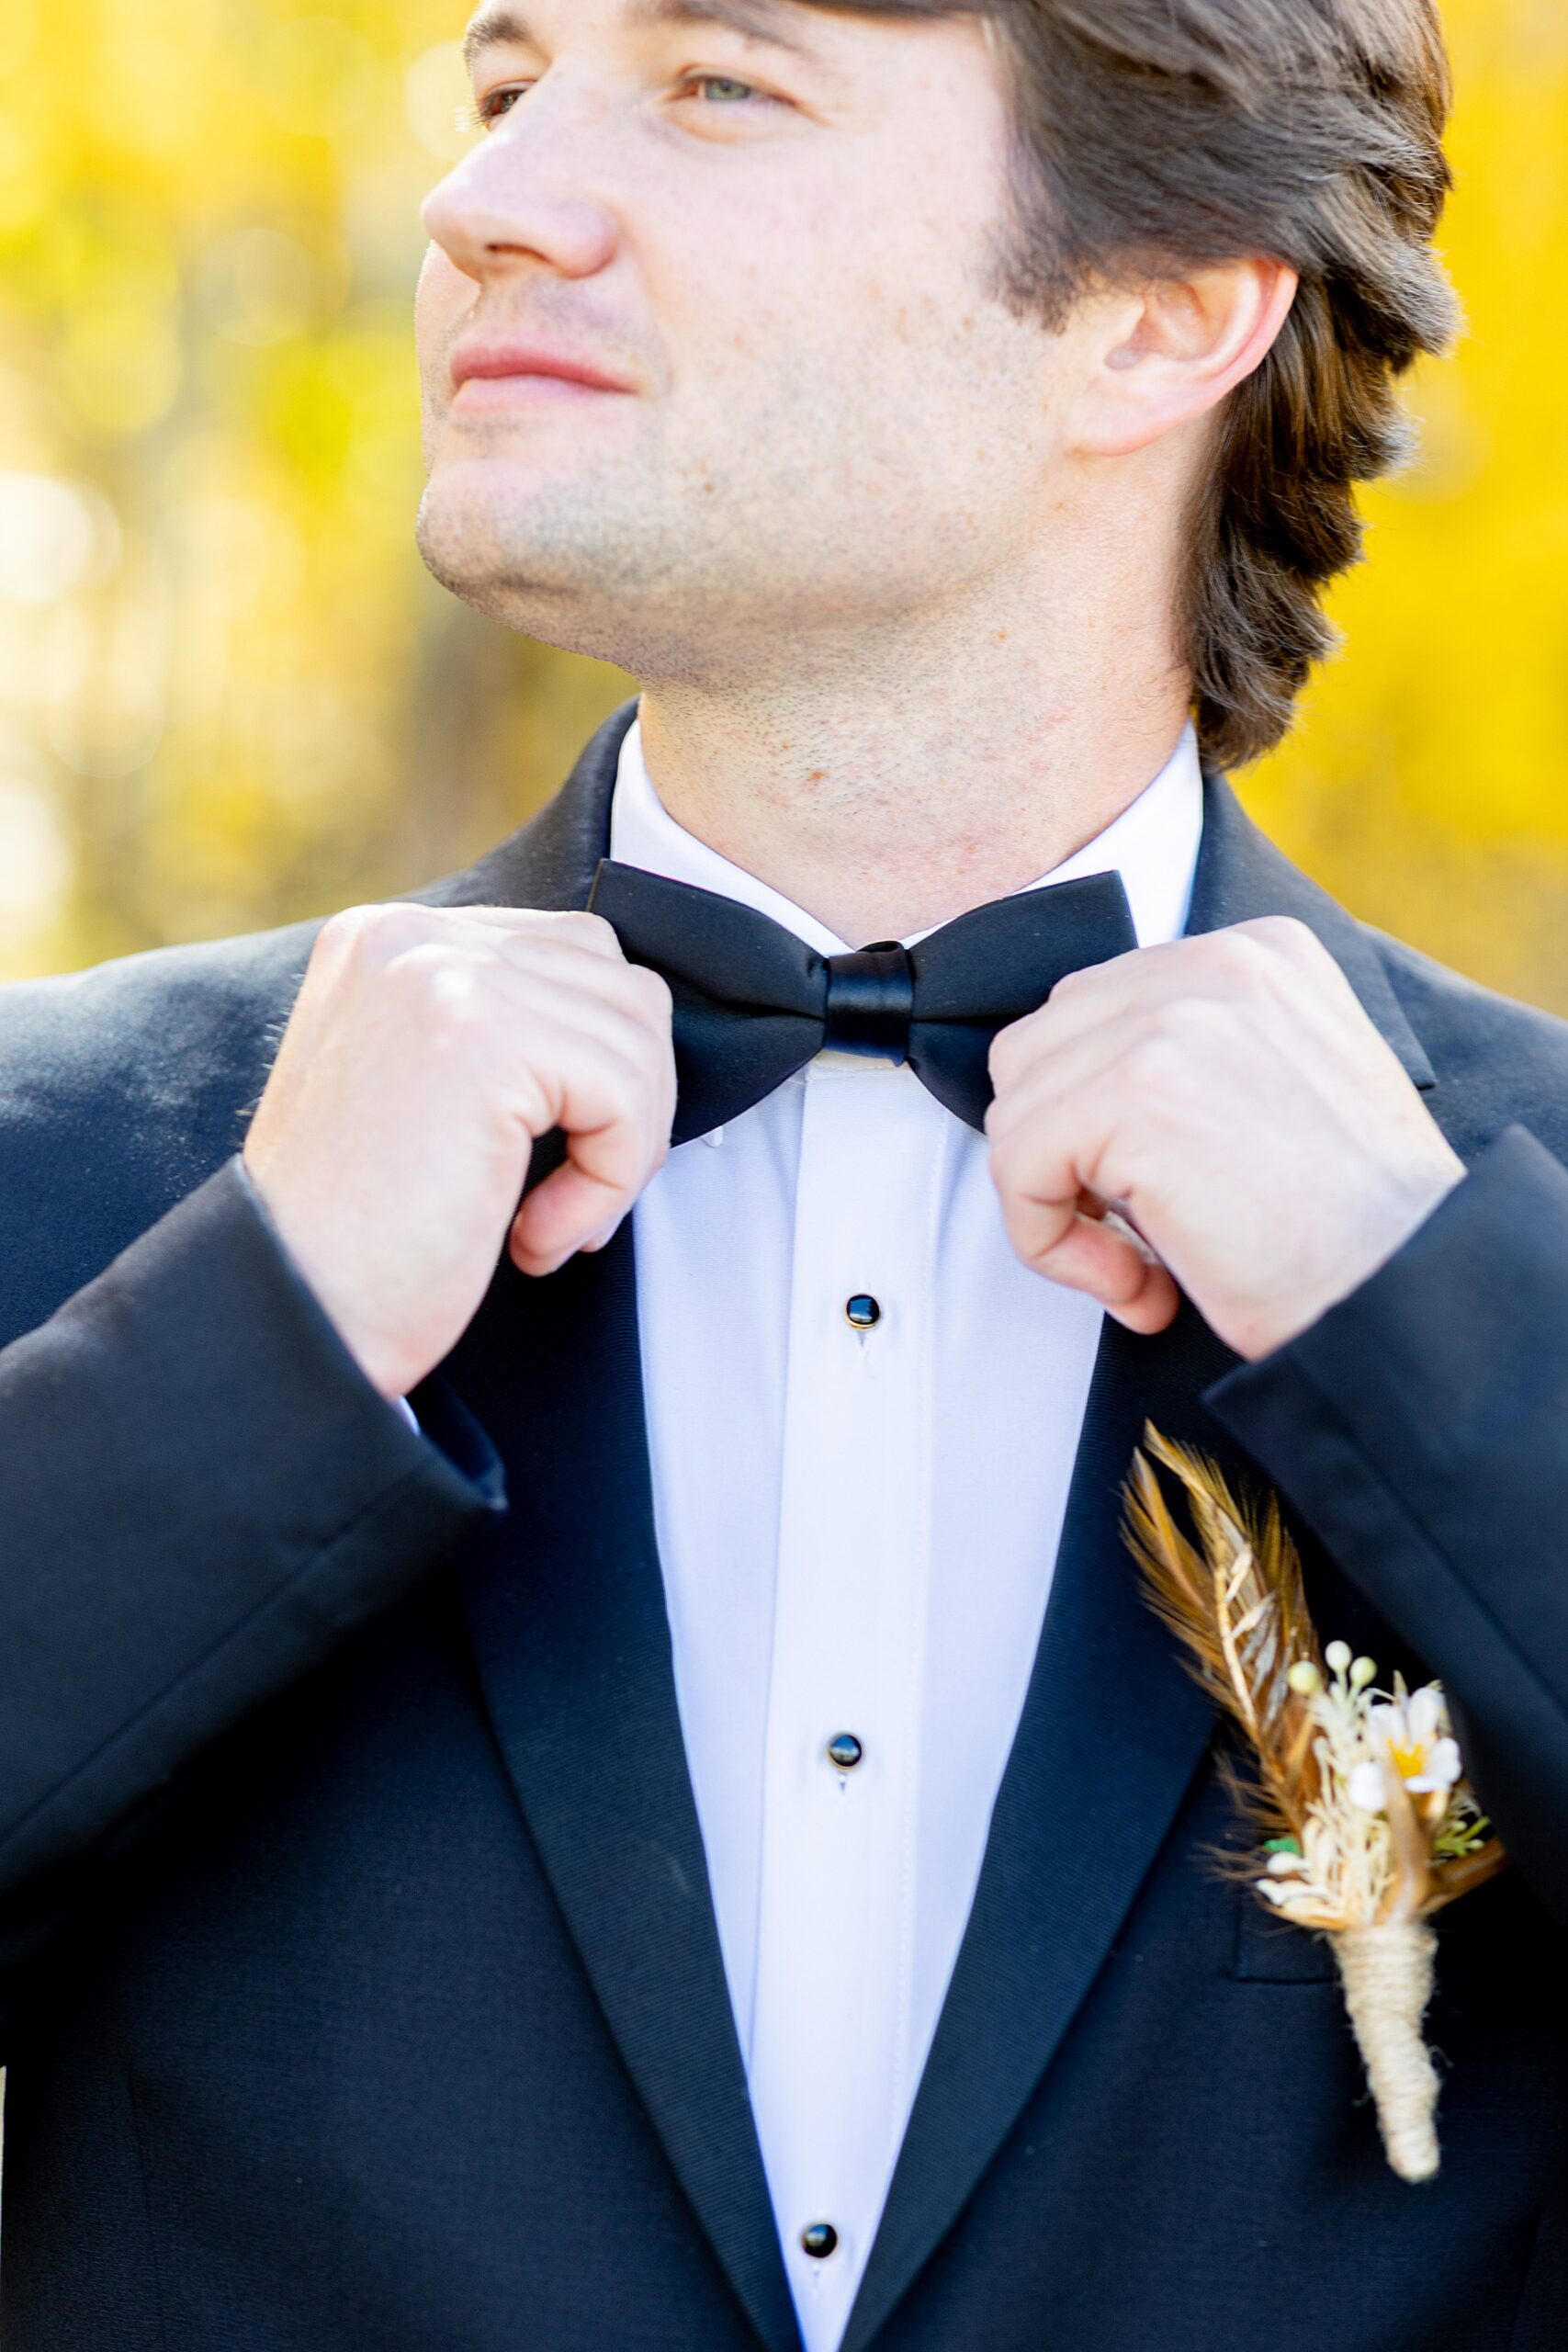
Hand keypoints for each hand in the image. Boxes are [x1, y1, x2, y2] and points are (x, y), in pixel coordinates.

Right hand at [244, 904, 673, 1397]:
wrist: (289, 1310)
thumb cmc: (355, 1239)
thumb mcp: (421, 1096)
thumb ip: (496, 1035)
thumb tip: (621, 1032)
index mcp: (390, 942)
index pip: (573, 953)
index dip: (602, 1070)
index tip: (565, 1160)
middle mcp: (410, 939)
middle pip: (618, 984)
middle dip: (631, 1105)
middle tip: (578, 1200)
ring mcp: (443, 975)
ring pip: (634, 1039)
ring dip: (623, 1152)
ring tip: (552, 1225)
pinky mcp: (482, 1036)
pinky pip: (623, 1096)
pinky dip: (607, 1184)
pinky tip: (537, 1235)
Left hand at [985, 917, 1463, 1359]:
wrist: (1408, 1289)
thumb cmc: (1351, 1226)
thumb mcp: (1284, 1091)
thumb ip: (1196, 1057)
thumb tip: (1075, 1094)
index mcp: (1257, 951)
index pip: (1099, 1007)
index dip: (1095, 1115)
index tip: (1150, 1192)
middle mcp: (1215, 963)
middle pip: (1042, 1045)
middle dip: (1062, 1149)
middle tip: (1132, 1232)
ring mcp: (1169, 1020)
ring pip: (1018, 1107)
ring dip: (1056, 1204)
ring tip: (1138, 1267)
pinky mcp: (1131, 1092)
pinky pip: (1016, 1164)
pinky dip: (1048, 1242)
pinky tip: (1134, 1284)